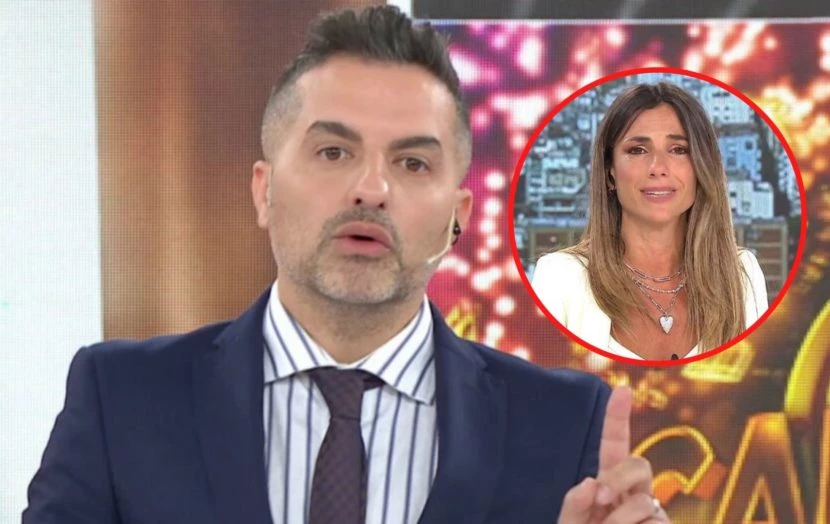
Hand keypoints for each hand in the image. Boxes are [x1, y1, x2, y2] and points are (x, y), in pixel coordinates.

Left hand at [558, 387, 669, 523]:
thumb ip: (573, 506)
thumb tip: (591, 480)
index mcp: (605, 487)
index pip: (614, 447)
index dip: (617, 418)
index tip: (621, 388)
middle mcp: (633, 496)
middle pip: (638, 463)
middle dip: (620, 476)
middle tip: (601, 498)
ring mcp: (652, 514)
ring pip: (646, 500)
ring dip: (621, 520)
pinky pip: (655, 521)